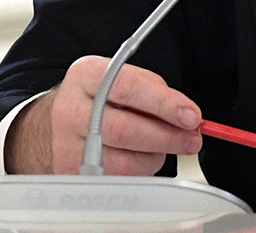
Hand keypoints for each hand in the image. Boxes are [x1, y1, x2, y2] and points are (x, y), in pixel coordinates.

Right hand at [5, 56, 201, 175]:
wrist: (64, 119)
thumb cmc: (102, 97)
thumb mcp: (124, 78)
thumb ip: (156, 93)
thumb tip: (187, 118)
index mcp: (86, 75)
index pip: (128, 88)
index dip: (164, 104)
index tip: (191, 116)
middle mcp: (71, 108)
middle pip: (125, 130)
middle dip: (167, 137)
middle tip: (191, 139)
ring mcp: (67, 144)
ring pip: (124, 162)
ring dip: (155, 157)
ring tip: (160, 146)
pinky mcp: (72, 172)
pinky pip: (118, 180)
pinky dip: (139, 172)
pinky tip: (139, 157)